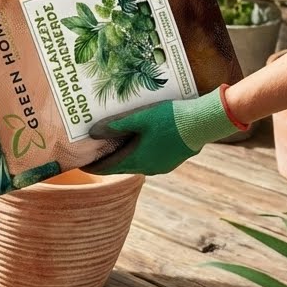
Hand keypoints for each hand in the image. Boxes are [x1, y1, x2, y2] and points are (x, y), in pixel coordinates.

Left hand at [84, 87, 244, 175]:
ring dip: (124, 156)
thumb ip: (115, 126)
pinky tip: (138, 142)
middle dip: (107, 160)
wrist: (205, 122)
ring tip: (113, 145)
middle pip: (121, 166)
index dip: (93, 166)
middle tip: (94, 152)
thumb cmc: (171, 118)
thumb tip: (92, 133)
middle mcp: (148, 168)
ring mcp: (162, 166)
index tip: (81, 163)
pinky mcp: (172, 160)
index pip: (108, 168)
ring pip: (136, 163)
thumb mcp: (141, 118)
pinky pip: (149, 159)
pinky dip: (138, 153)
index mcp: (137, 160)